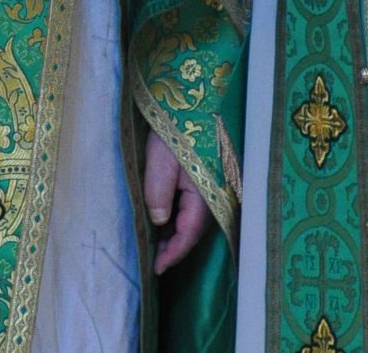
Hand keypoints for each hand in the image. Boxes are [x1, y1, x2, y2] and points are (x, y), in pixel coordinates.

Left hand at [143, 129, 211, 272]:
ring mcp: (212, 183)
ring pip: (195, 218)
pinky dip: (181, 217)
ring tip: (157, 243)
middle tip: (154, 260)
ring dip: (178, 232)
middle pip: (195, 229)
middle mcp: (213, 192)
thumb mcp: (160, 158)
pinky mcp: (208, 175)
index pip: (189, 234)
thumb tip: (159, 222)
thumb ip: (158, 192)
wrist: (193, 99)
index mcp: (203, 192)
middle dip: (175, 247)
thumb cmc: (175, 127)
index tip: (157, 268)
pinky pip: (195, 205)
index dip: (173, 253)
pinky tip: (167, 218)